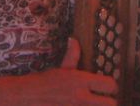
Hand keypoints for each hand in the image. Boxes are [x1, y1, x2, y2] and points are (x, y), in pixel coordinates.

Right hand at [0, 37, 116, 105]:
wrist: (27, 98)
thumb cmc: (44, 83)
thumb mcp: (61, 68)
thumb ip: (72, 55)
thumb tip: (74, 40)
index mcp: (81, 81)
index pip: (110, 84)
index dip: (112, 86)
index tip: (109, 86)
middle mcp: (82, 98)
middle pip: (111, 104)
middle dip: (110, 102)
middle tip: (105, 99)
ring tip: (94, 104)